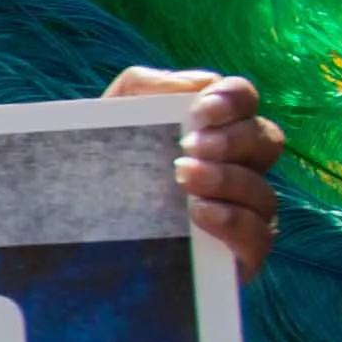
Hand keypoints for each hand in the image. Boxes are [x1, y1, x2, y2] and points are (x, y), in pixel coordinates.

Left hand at [110, 67, 284, 277]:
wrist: (73, 243)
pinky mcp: (239, 257)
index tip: (202, 110)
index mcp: (214, 131)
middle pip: (267, 141)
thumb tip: (193, 84)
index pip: (244, 101)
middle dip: (233, 139)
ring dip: (227, 179)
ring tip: (183, 177)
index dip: (234, 98)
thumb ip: (140, 88)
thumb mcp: (108, 123)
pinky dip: (234, 220)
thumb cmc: (100, 175)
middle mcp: (238, 168)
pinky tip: (200, 212)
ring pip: (264, 192)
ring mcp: (244, 214)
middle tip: (190, 147)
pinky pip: (260, 237)